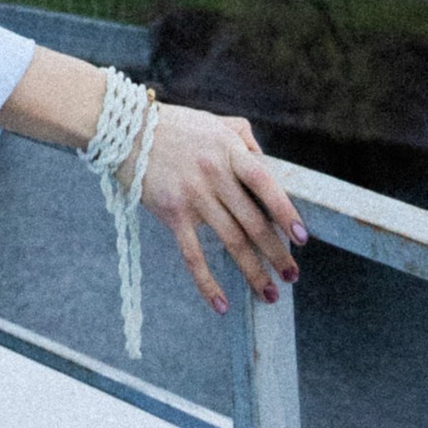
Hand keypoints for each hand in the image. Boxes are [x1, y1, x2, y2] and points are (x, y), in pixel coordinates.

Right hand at [137, 105, 305, 312]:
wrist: (126, 129)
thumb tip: (265, 163)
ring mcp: (193, 196)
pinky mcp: (172, 214)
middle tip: (292, 276)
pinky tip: (221, 304)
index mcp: (228, 151)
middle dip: (276, 253)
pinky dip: (207, 282)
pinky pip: (193, 255)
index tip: (302, 238)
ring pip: (231, 242)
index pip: (265, 183)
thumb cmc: (175, 126)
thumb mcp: (214, 123)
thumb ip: (242, 138)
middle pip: (253, 222)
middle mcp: (214, 174)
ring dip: (253, 272)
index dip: (285, 212)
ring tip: (270, 294)